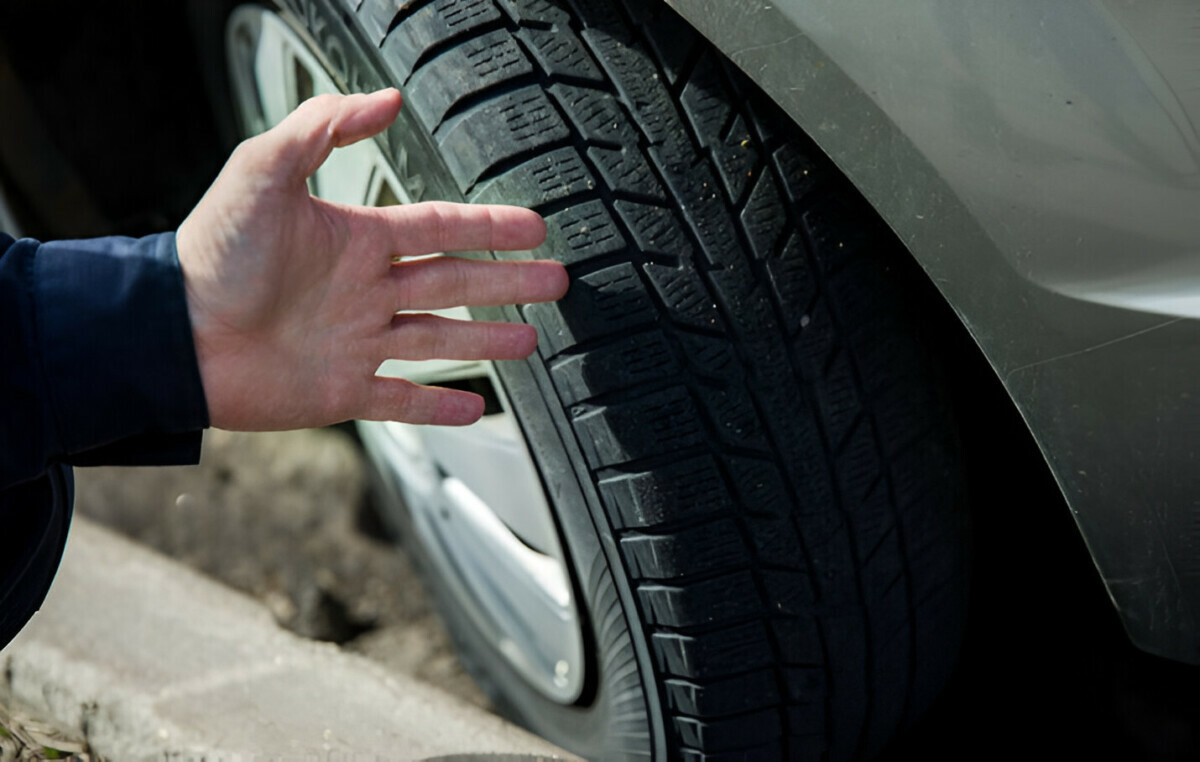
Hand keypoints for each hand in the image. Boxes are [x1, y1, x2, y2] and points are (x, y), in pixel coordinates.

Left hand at [176, 89, 566, 429]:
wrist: (172, 333)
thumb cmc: (209, 252)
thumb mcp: (261, 171)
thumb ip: (321, 127)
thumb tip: (387, 99)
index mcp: (357, 240)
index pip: (440, 227)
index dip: (490, 226)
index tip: (534, 226)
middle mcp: (366, 291)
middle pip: (455, 283)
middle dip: (508, 282)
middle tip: (556, 281)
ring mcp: (358, 343)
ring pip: (440, 340)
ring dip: (487, 340)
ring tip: (532, 340)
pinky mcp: (342, 391)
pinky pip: (402, 400)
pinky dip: (440, 405)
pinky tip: (478, 405)